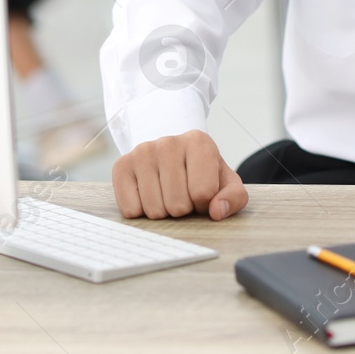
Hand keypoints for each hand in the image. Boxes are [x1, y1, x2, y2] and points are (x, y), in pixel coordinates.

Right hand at [111, 129, 247, 220]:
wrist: (170, 154)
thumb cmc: (201, 173)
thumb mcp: (225, 182)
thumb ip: (233, 197)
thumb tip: (216, 211)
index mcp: (199, 142)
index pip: (203, 193)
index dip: (204, 203)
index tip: (202, 193)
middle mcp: (168, 142)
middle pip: (177, 205)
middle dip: (183, 208)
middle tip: (182, 194)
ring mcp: (142, 152)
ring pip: (154, 210)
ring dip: (162, 211)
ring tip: (166, 194)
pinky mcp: (121, 165)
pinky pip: (130, 209)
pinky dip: (140, 211)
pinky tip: (147, 195)